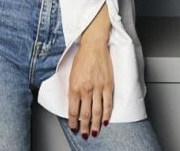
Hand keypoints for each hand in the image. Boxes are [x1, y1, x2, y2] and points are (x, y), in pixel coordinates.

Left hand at [68, 6, 113, 138]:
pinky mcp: (107, 85)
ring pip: (96, 112)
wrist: (93, 45)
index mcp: (74, 87)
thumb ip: (73, 90)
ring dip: (95, 124)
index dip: (73, 122)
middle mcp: (86, 89)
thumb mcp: (71, 74)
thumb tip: (73, 103)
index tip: (73, 128)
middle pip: (85, 114)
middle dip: (84, 127)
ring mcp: (98, 88)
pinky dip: (106, 114)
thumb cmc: (82, 57)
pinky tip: (105, 121)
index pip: (73, 110)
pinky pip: (108, 103)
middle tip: (84, 135)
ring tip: (94, 132)